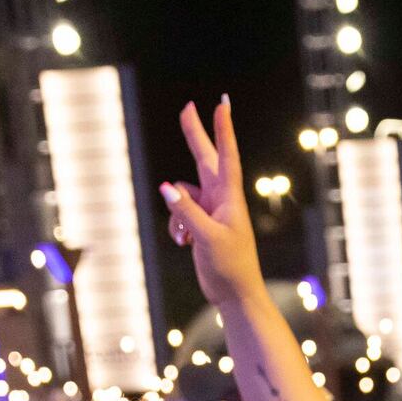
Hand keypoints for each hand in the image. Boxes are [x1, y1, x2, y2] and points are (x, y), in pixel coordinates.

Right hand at [163, 100, 266, 305]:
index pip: (226, 156)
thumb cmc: (230, 267)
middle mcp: (221, 199)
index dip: (222, 130)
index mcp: (230, 198)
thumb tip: (166, 186)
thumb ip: (185, 212)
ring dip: (176, 211)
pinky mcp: (201, 224)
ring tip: (185, 237)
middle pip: (204, 159)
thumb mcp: (206, 238)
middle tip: (187, 107)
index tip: (221, 105)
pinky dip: (175, 225)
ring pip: (182, 194)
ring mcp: (210, 210)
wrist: (235, 294)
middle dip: (195, 134)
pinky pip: (179, 213)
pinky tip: (182, 243)